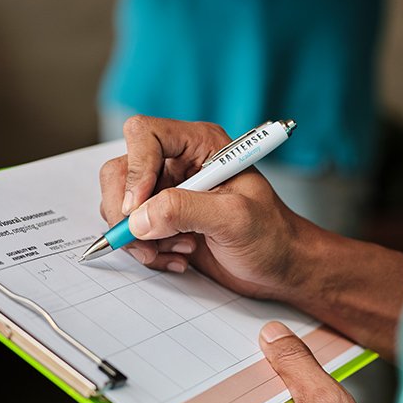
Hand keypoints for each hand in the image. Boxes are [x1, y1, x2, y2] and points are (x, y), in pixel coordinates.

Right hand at [98, 116, 321, 300]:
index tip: (140, 207)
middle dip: (127, 210)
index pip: (144, 134)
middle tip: (146, 239)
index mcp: (200, 145)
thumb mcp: (235, 219)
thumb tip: (140, 217)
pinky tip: (177, 257)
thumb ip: (185, 210)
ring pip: (121, 204)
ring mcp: (169, 193)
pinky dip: (146, 250)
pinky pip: (132, 230)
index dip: (136, 169)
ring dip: (139, 236)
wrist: (281, 268)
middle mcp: (180, 163)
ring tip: (175, 250)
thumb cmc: (273, 237)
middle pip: (122, 170)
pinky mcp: (164, 221)